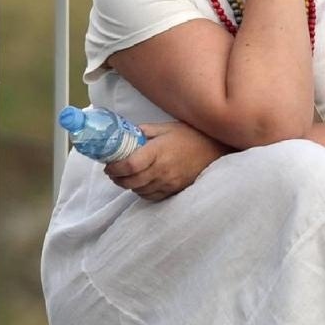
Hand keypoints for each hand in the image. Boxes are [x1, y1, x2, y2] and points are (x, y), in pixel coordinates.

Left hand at [104, 122, 227, 200]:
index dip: (113, 168)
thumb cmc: (190, 135)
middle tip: (113, 172)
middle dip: (117, 179)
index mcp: (157, 152)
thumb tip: (125, 137)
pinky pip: (152, 196)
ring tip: (127, 177)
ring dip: (129, 185)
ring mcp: (169, 182)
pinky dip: (142, 191)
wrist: (215, 149)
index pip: (128, 166)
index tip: (109, 165)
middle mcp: (162, 169)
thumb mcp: (165, 128)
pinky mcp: (175, 189)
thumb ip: (143, 132)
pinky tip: (142, 183)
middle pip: (130, 182)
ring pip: (139, 190)